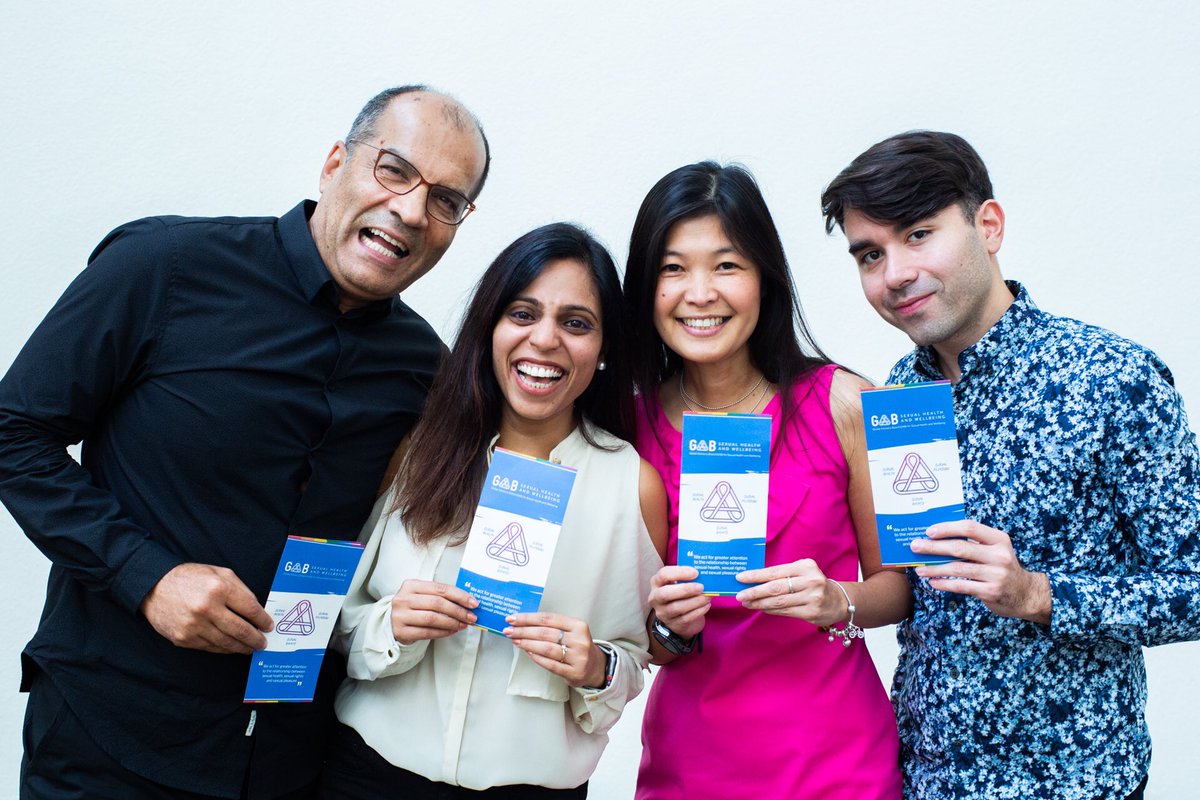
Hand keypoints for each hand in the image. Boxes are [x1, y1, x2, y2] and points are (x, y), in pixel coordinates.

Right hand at [140, 563, 273, 653]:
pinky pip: (210, 648)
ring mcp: (194, 626)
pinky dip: (224, 649)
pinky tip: (232, 647)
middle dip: (255, 639)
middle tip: (263, 643)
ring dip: (242, 647)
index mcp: (219, 588)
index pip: (250, 609)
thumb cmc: (190, 578)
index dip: (262, 620)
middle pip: (240, 630)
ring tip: (250, 648)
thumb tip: (257, 611)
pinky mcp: (184, 638)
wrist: (154, 587)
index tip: (268, 626)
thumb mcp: (219, 573)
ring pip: (226, 643)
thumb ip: (240, 590)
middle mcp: (207, 608)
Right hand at [390, 580, 477, 643]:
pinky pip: (427, 632)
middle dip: (458, 611)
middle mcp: (403, 598)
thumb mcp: (422, 595)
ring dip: (452, 622)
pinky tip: (452, 631)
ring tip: (463, 625)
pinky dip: (443, 632)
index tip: (473, 603)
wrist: (392, 622)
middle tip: (471, 617)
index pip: (440, 588)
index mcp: (411, 585)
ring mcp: (400, 615)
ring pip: (432, 618)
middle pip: (437, 603)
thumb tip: (467, 603)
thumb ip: (440, 596)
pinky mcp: (400, 631)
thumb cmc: (413, 607)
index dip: (459, 596)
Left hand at [504, 612, 605, 687]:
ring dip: (527, 643)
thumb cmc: (578, 646)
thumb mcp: (572, 631)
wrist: (596, 667)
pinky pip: (550, 664)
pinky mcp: (573, 672)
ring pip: (546, 648)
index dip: (528, 618)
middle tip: (508, 630)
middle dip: (523, 630)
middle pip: (545, 633)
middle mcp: (579, 640)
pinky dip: (537, 658)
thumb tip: (524, 622)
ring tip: (515, 640)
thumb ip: (553, 626)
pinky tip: (528, 652)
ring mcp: (577, 657)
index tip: (513, 618)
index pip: (548, 618)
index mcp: (578, 625)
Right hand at [647, 565, 710, 640]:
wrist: (678, 617)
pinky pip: (686, 618)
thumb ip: (687, 578)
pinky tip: (706, 605)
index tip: (695, 572)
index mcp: (656, 583)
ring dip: (695, 601)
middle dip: (685, 589)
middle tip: (701, 587)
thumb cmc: (680, 594)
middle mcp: (656, 598)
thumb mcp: (678, 583)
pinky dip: (698, 611)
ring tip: (708, 596)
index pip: (663, 575)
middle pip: (665, 593)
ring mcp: (663, 613)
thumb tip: (705, 575)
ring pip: (677, 607)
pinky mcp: (673, 624)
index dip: (679, 572)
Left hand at [735, 559, 846, 625]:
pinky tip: (761, 608)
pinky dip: (771, 610)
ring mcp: (812, 597)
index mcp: (805, 566)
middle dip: (754, 592)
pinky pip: (785, 611)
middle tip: (739, 595)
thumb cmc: (813, 584)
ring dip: (759, 603)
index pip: (775, 571)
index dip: (756, 575)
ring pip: (779, 601)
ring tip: (747, 603)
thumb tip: (754, 581)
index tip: (740, 578)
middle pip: (775, 587)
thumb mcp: (801, 573)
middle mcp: (810, 580)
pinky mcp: (812, 612)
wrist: (838, 600)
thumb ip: (782, 576)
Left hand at [912, 521, 1051, 623]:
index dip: (947, 528)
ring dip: (934, 568)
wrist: (1026, 594)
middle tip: (915, 547)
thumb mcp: (995, 549)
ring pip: (957, 569)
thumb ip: (973, 543)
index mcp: (999, 539)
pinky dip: (944, 583)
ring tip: (919, 569)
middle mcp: (999, 555)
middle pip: (960, 548)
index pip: (970, 527)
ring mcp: (996, 574)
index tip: (929, 531)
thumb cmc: (1002, 567)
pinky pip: (961, 586)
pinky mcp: (991, 591)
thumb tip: (936, 538)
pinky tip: (933, 582)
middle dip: (933, 547)